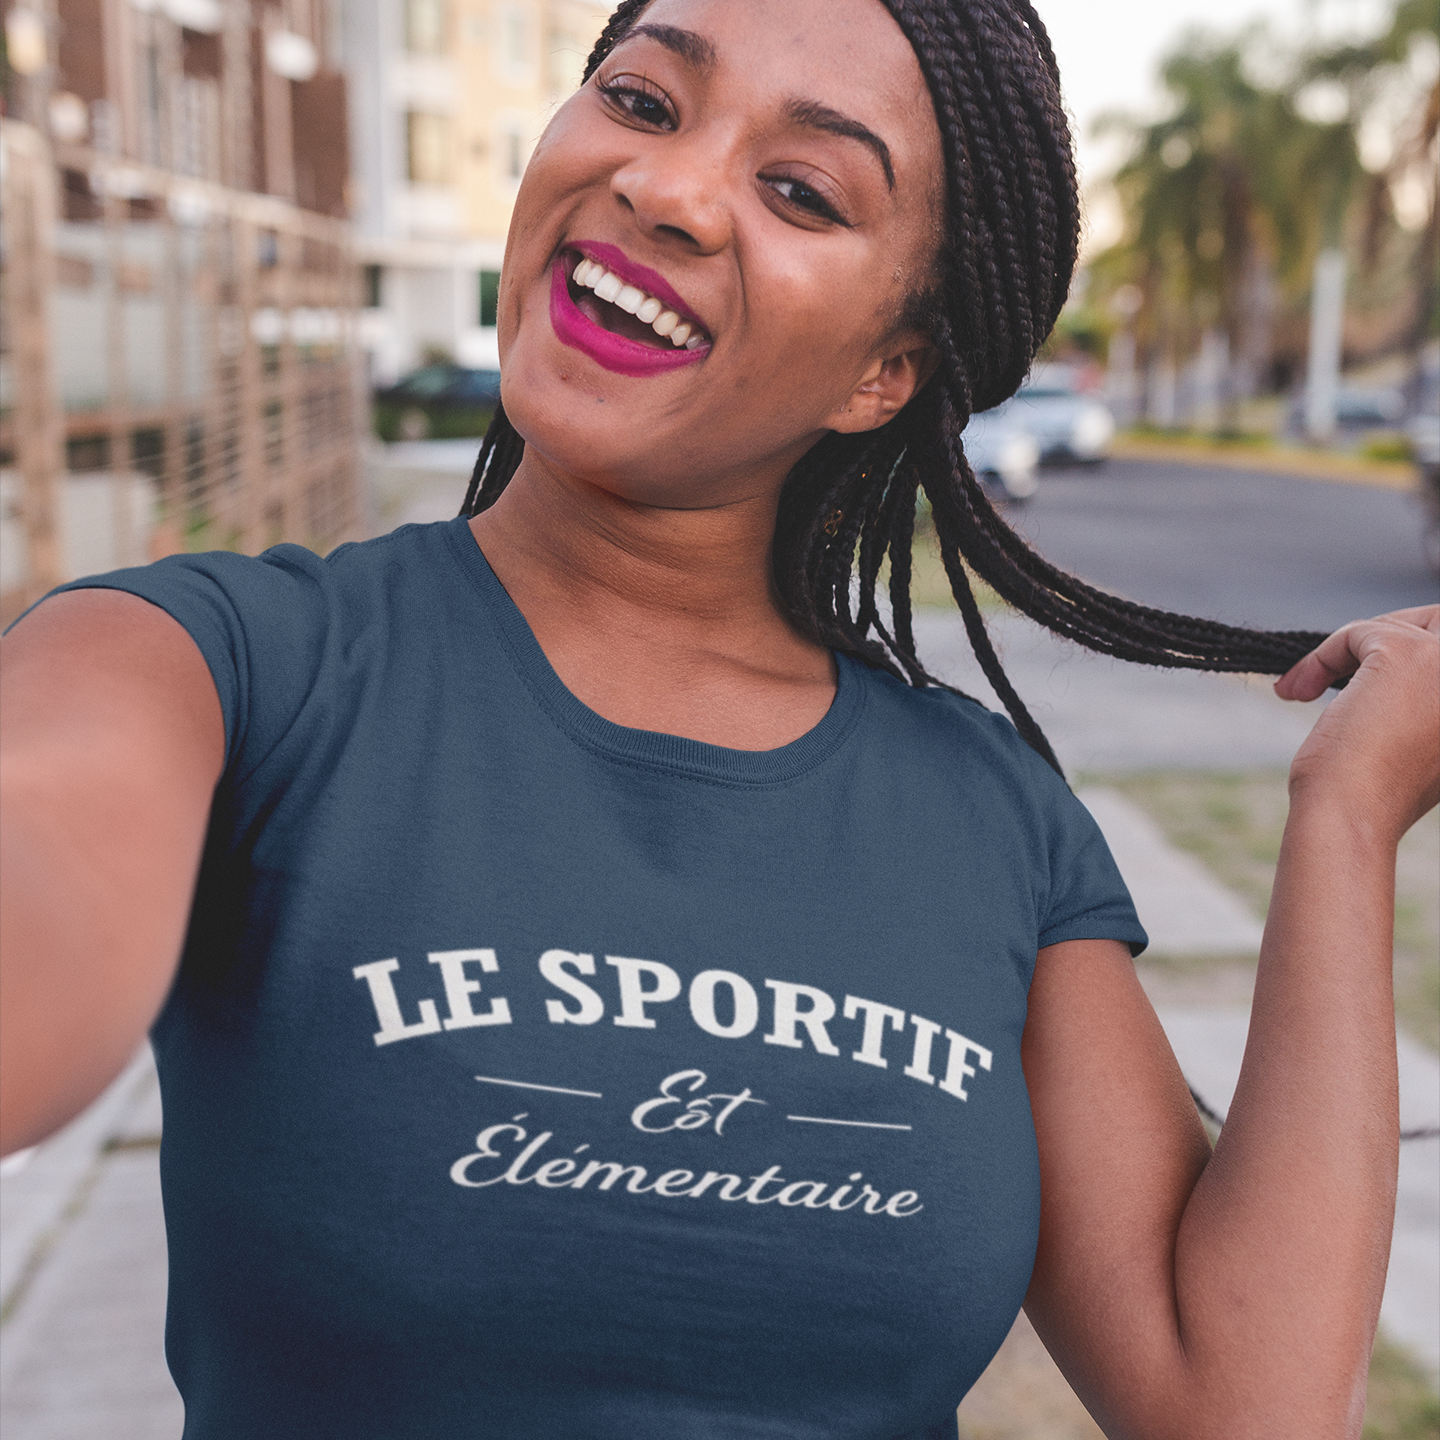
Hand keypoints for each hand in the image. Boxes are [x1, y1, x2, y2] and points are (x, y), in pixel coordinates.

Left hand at [1275, 605, 1439, 840]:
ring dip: (1343, 652)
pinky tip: (1298, 690)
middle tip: (1339, 671)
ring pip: (1392, 626)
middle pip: (1433, 622)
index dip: (1412, 647)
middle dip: (1383, 638)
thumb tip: (1396, 669)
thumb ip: (1428, 697)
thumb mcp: (1425, 736)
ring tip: (1305, 688)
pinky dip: (1323, 655)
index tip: (1364, 675)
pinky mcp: (1406, 656)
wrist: (1352, 815)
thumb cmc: (1378, 789)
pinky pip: (1357, 633)